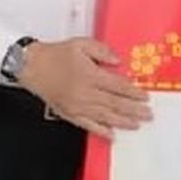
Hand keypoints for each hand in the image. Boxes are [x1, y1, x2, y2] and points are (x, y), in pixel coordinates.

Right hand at [15, 37, 150, 138]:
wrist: (31, 66)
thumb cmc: (55, 55)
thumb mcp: (81, 44)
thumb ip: (102, 51)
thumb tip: (118, 61)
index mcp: (91, 76)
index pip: (118, 86)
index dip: (134, 93)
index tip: (146, 97)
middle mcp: (86, 93)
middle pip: (115, 104)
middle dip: (134, 110)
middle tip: (148, 115)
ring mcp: (78, 106)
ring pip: (105, 117)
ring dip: (123, 122)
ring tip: (136, 125)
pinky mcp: (69, 113)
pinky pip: (88, 125)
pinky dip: (101, 131)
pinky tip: (112, 135)